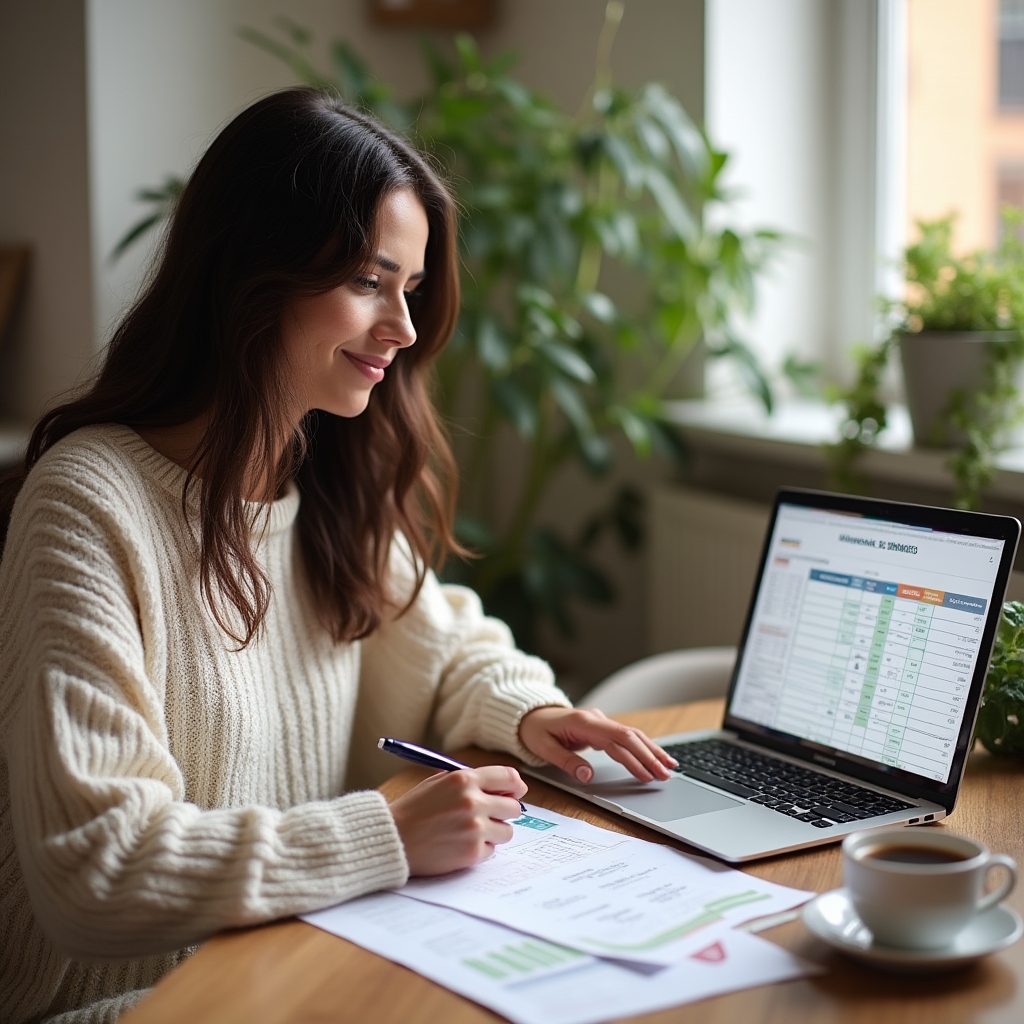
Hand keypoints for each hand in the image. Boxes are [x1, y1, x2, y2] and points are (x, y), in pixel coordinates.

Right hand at [389, 765, 526, 875]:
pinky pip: (492, 850)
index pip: (509, 777)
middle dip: (504, 811)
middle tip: (490, 816)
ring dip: (494, 832)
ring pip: (507, 831)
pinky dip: (481, 849)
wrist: (393, 839)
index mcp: (465, 779)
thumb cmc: (414, 810)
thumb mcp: (440, 782)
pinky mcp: (472, 852)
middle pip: (514, 807)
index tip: (516, 792)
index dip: (515, 785)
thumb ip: (472, 782)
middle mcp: (473, 802)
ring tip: (472, 832)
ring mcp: (475, 828)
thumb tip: (506, 788)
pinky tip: (461, 844)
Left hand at [518, 706, 677, 783]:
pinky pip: (626, 735)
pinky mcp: (602, 726)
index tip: (647, 775)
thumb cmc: (535, 731)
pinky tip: (656, 756)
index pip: (615, 741)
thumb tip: (588, 776)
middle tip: (666, 775)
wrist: (529, 713)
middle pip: (630, 736)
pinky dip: (643, 745)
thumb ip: (567, 761)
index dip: (633, 759)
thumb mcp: (544, 748)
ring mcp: (600, 720)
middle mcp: (596, 718)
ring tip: (670, 766)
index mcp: (583, 722)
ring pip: (632, 734)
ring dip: (651, 750)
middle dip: (650, 755)